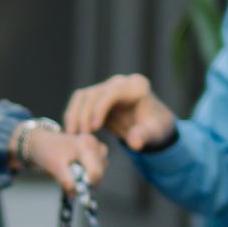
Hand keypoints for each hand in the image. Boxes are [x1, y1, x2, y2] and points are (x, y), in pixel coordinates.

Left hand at [16, 123, 110, 193]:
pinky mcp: (94, 149)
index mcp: (86, 146)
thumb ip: (67, 182)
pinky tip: (79, 170)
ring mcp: (96, 145)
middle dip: (90, 182)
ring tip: (75, 175)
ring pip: (102, 168)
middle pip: (100, 171)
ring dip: (91, 176)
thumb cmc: (47, 152)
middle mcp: (94, 143)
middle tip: (75, 185)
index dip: (88, 185)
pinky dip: (91, 171)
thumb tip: (75, 194)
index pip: (96, 172)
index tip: (77, 191)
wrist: (41, 142)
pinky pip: (99, 165)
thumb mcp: (55, 168)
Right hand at [64, 72, 178, 152]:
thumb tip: (134, 143)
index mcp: (136, 86)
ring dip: (74, 115)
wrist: (151, 124)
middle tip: (81, 137)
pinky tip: (72, 132)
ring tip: (72, 136)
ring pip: (82, 96)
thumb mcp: (155, 133)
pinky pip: (79, 102)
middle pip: (94, 93)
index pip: (112, 92)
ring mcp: (107, 87)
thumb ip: (144, 136)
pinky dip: (73, 116)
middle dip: (84, 115)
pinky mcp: (97, 96)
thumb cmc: (155, 127)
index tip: (94, 128)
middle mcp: (120, 83)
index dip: (100, 108)